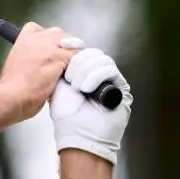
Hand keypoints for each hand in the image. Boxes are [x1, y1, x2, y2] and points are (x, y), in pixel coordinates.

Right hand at [0, 22, 79, 121]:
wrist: (11, 96)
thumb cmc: (12, 89)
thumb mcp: (15, 66)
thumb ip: (29, 58)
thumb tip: (42, 64)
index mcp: (22, 41)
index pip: (39, 29)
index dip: (49, 38)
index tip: (51, 49)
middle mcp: (35, 40)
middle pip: (59, 33)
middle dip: (65, 46)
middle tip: (64, 62)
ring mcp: (48, 47)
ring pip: (72, 43)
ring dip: (73, 55)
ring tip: (69, 70)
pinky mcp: (59, 57)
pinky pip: (78, 56)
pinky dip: (78, 66)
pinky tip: (72, 77)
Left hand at [49, 48, 132, 164]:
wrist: (77, 134)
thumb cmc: (66, 115)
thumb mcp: (59, 85)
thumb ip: (62, 66)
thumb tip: (62, 44)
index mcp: (83, 72)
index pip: (82, 50)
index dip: (73, 45)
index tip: (62, 44)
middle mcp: (98, 74)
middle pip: (92, 52)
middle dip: (78, 60)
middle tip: (68, 76)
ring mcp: (110, 81)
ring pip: (101, 59)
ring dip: (86, 70)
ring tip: (76, 86)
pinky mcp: (120, 88)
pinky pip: (111, 70)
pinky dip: (95, 76)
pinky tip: (85, 88)